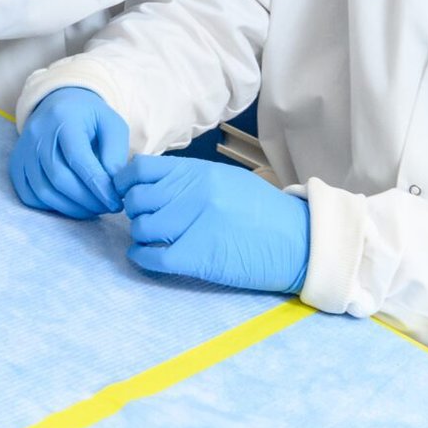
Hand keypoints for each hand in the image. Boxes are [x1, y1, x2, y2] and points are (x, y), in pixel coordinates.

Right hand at [11, 88, 129, 218]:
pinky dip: (52, 206)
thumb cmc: (89, 117)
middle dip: (87, 200)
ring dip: (72, 208)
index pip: (78, 159)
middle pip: (59, 178)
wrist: (58, 105)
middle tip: (107, 207)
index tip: (115, 203)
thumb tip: (112, 186)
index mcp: (63, 118)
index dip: (98, 186)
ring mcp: (23, 150)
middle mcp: (37, 133)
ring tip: (93, 208)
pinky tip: (71, 203)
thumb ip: (115, 153)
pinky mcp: (16, 165)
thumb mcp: (112, 124)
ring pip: (43, 191)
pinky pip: (30, 196)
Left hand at [113, 154, 310, 294]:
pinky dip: (142, 258)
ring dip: (140, 235)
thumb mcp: (227, 180)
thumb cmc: (265, 212)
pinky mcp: (198, 257)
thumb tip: (155, 184)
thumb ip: (190, 179)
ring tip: (152, 240)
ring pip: (141, 228)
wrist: (300, 243)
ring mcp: (194, 224)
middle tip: (146, 220)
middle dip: (134, 212)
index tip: (131, 194)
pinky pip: (153, 256)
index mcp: (198, 172)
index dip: (127, 183)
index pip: (140, 169)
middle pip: (136, 200)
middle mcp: (192, 193)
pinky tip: (146, 257)